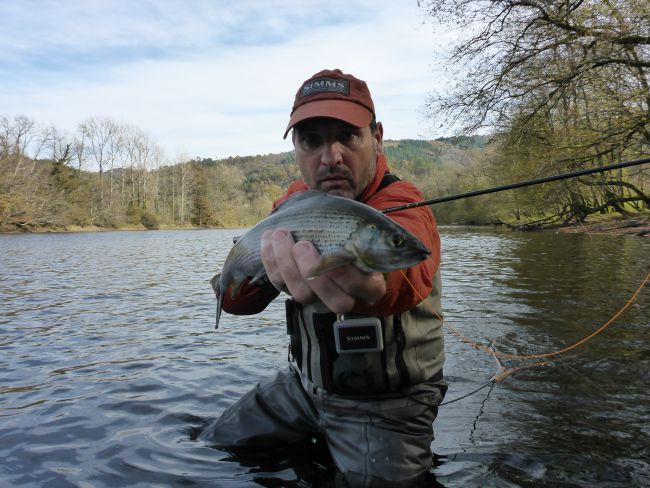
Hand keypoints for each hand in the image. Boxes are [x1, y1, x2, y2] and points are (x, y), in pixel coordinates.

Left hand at [260, 228, 385, 313]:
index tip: (334, 249)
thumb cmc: (346, 231)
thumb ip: (359, 231)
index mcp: (369, 284)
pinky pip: (280, 284)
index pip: (362, 288)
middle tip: (302, 245)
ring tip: (281, 235)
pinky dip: (271, 260)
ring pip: (302, 294)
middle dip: (314, 273)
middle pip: (335, 302)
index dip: (346, 274)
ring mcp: (317, 297)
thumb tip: (360, 224)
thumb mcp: (358, 230)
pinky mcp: (293, 290)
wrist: (323, 233)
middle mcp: (345, 297)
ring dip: (287, 264)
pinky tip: (269, 238)